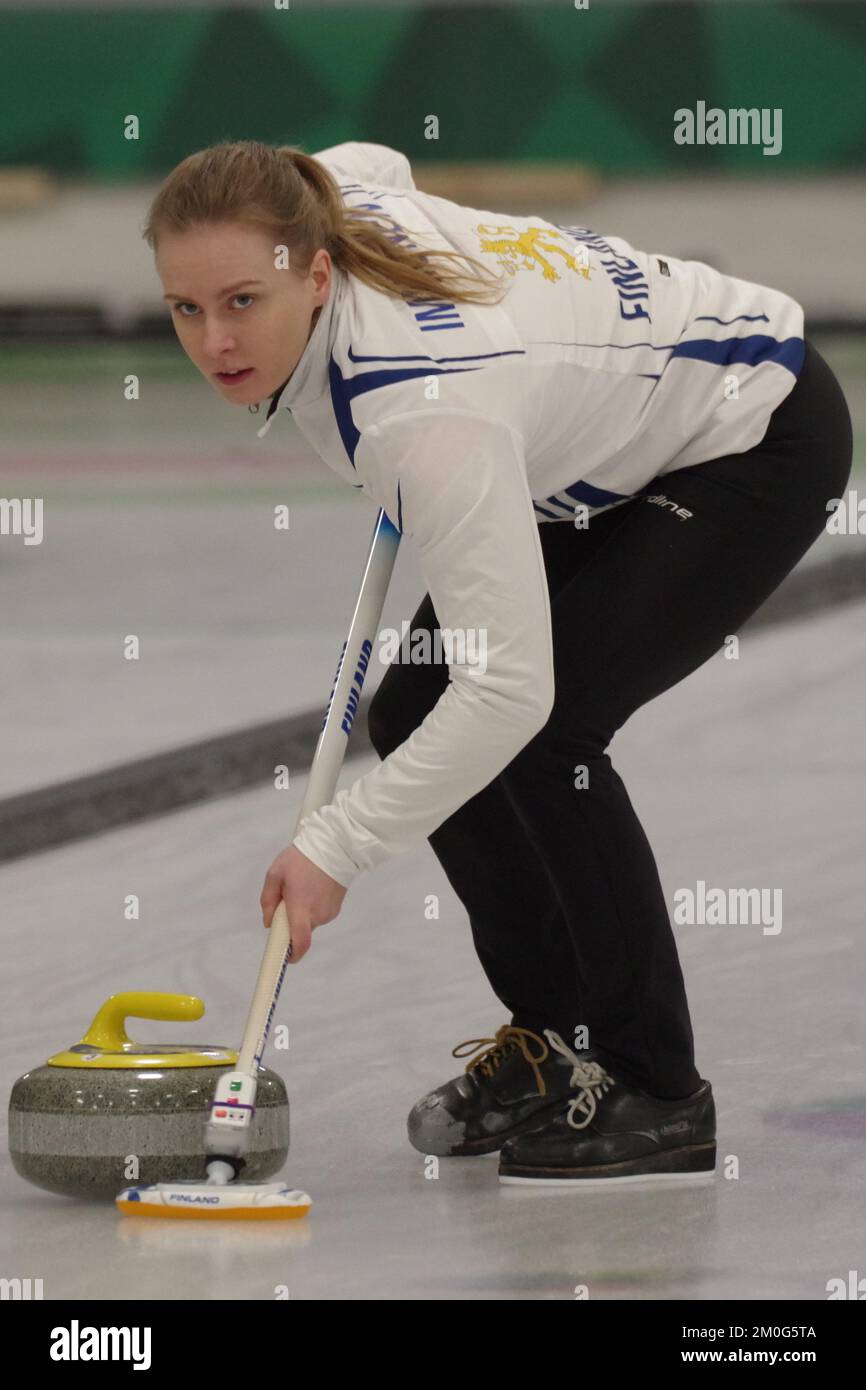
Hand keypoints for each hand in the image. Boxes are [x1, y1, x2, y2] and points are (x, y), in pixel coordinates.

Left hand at [260, 844, 347, 962]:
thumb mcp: (275, 873)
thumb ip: (267, 900)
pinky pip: (318, 914)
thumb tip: (268, 922)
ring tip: (302, 887)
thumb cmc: (302, 857)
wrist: (336, 845)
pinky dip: (312, 906)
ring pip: (309, 921)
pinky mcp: (336, 908)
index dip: (292, 955)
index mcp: (301, 907)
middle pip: (300, 930)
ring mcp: (329, 912)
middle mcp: (317, 914)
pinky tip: (313, 887)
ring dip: (301, 912)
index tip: (285, 958)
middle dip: (290, 921)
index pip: (300, 942)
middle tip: (286, 899)